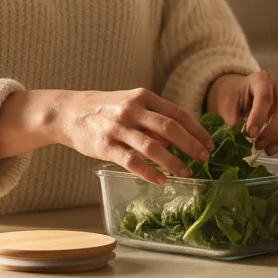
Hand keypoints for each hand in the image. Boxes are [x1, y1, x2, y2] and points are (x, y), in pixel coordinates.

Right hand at [2, 89, 214, 185]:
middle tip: (204, 159)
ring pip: (153, 147)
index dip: (196, 130)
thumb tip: (179, 139)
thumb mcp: (130, 103)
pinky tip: (162, 180)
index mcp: (143, 97)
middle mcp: (132, 110)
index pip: (177, 113)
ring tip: (187, 173)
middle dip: (191, 145)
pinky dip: (150, 172)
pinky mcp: (106, 146)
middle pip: (170, 128)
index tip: (209, 144)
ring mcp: (118, 128)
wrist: (68, 112)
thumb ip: (153, 117)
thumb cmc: (105, 109)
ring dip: (174, 162)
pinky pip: (132, 161)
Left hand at [206, 71, 277, 156]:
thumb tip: (235, 135)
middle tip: (259, 145)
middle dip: (274, 131)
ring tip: (268, 150)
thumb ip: (230, 116)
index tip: (250, 134)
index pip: (265, 97)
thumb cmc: (235, 97)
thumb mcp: (227, 102)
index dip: (259, 117)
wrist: (242, 93)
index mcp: (262, 80)